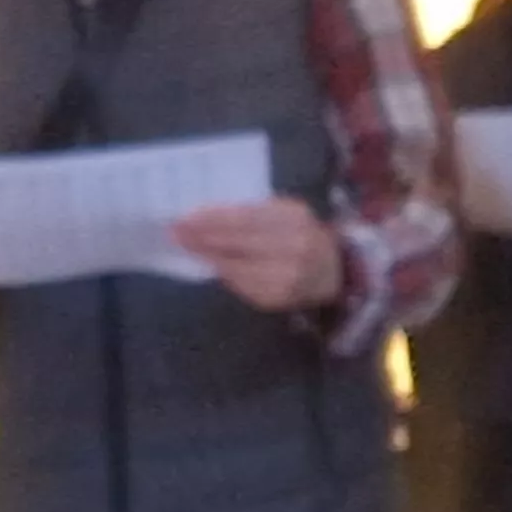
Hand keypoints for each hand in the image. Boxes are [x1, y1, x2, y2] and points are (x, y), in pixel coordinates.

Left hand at [175, 193, 345, 314]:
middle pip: (237, 242)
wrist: (334, 270)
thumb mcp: (287, 213)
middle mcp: (294, 248)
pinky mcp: (277, 298)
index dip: (213, 219)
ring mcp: (286, 277)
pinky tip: (209, 263)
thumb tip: (208, 216)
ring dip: (207, 256)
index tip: (187, 217)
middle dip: (203, 237)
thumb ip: (255, 212)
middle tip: (177, 232)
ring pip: (236, 266)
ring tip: (186, 246)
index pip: (245, 217)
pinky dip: (223, 272)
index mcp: (295, 219)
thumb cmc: (303, 234)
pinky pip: (241, 285)